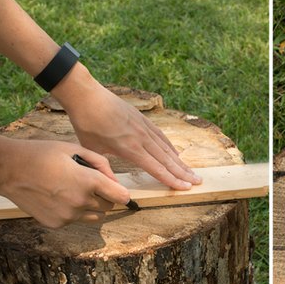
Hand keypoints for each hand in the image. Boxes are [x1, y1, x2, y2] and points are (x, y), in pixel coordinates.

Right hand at [0, 140, 129, 227]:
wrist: (8, 169)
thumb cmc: (42, 154)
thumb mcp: (74, 149)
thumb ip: (101, 164)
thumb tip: (115, 180)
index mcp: (89, 182)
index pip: (121, 196)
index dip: (121, 192)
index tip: (117, 190)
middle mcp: (81, 202)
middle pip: (108, 207)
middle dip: (104, 196)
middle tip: (89, 184)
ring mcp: (68, 216)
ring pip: (94, 216)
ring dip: (91, 206)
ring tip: (73, 190)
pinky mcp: (56, 223)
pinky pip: (75, 220)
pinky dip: (73, 212)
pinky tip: (58, 197)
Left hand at [56, 73, 201, 189]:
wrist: (86, 95)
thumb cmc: (86, 123)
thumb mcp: (92, 150)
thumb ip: (105, 168)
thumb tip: (111, 185)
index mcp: (130, 148)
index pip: (156, 168)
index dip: (172, 180)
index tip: (185, 188)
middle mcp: (141, 138)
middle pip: (167, 160)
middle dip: (184, 173)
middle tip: (198, 182)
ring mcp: (144, 127)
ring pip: (167, 148)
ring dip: (180, 162)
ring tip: (192, 172)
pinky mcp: (143, 119)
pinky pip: (161, 136)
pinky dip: (170, 147)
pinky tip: (176, 154)